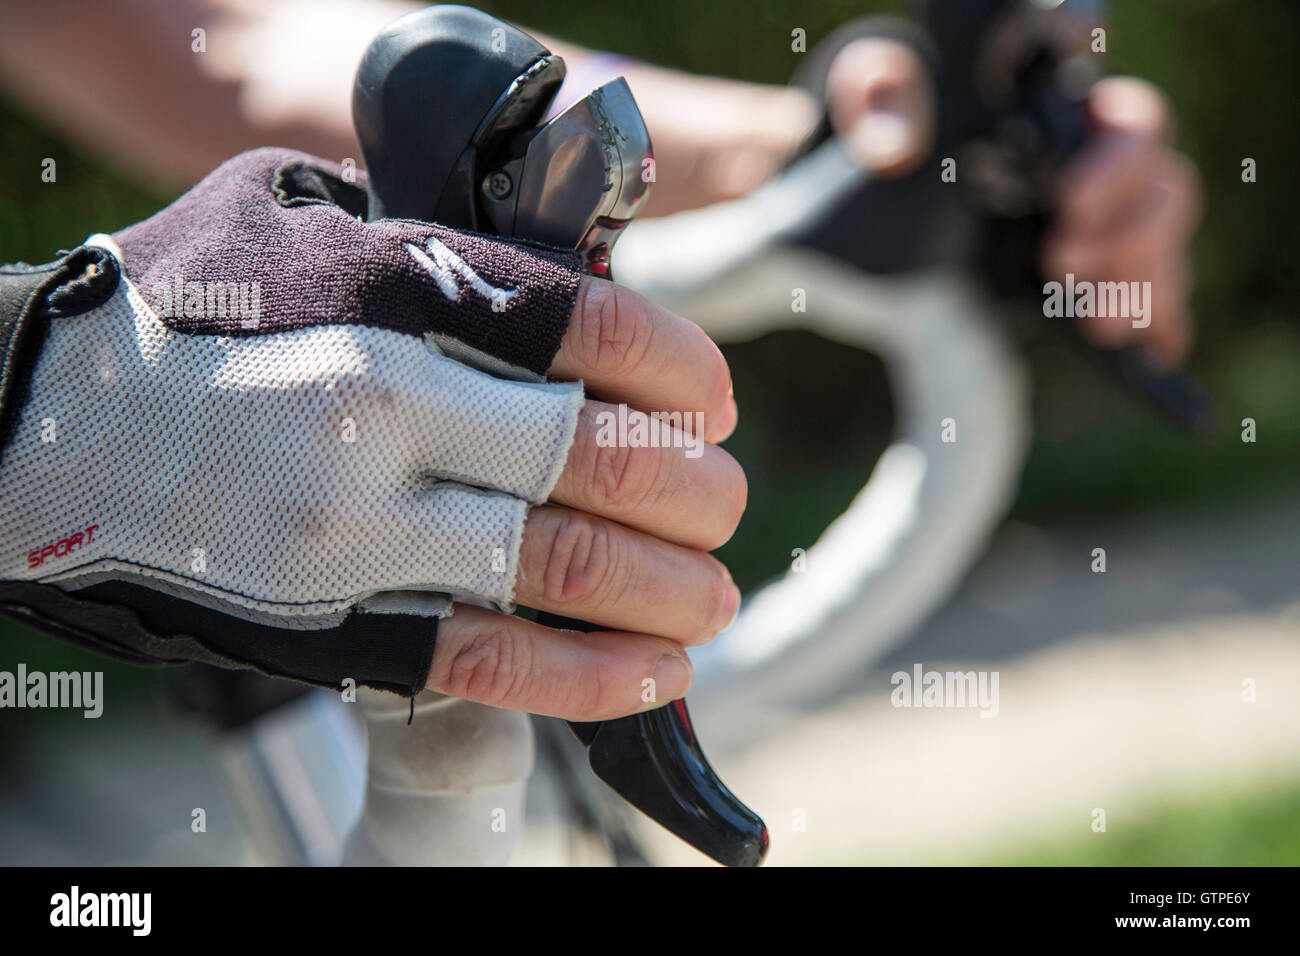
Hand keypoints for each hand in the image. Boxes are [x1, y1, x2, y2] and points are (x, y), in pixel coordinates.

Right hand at [0, 148, 743, 723]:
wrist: (33, 432)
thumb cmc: (176, 312)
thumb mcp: (296, 216)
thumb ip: (427, 241)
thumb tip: (559, 290)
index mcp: (387, 290)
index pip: (592, 328)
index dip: (683, 369)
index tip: (710, 400)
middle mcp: (383, 408)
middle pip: (603, 458)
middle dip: (697, 490)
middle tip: (723, 501)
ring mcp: (359, 531)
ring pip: (569, 568)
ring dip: (674, 589)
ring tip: (715, 597)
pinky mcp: (335, 626)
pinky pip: (494, 662)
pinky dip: (595, 677)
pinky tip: (656, 673)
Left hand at [824, 46, 1200, 365]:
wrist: (891, 213)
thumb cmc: (902, 141)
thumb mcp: (880, 104)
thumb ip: (879, 97)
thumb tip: (894, 144)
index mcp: (1071, 120)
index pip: (1133, 125)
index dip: (1114, 166)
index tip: (1069, 202)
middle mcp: (1110, 177)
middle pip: (1166, 193)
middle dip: (1128, 237)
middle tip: (1061, 266)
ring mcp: (1117, 235)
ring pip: (1168, 252)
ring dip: (1144, 288)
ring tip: (1099, 322)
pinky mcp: (1110, 289)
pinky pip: (1164, 309)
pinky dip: (1161, 330)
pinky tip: (1149, 353)